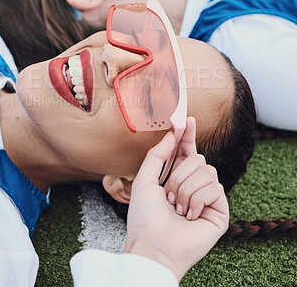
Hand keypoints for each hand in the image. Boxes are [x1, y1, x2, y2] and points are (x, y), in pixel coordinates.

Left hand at [123, 117, 228, 280]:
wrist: (153, 245)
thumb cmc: (145, 216)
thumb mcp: (144, 180)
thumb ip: (157, 155)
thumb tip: (172, 134)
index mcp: (177, 178)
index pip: (187, 152)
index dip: (188, 135)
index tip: (188, 119)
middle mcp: (195, 186)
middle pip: (199, 159)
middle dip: (179, 175)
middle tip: (168, 197)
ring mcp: (208, 198)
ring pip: (207, 172)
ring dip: (186, 190)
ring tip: (178, 209)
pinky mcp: (220, 210)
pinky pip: (215, 188)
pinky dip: (197, 200)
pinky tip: (190, 216)